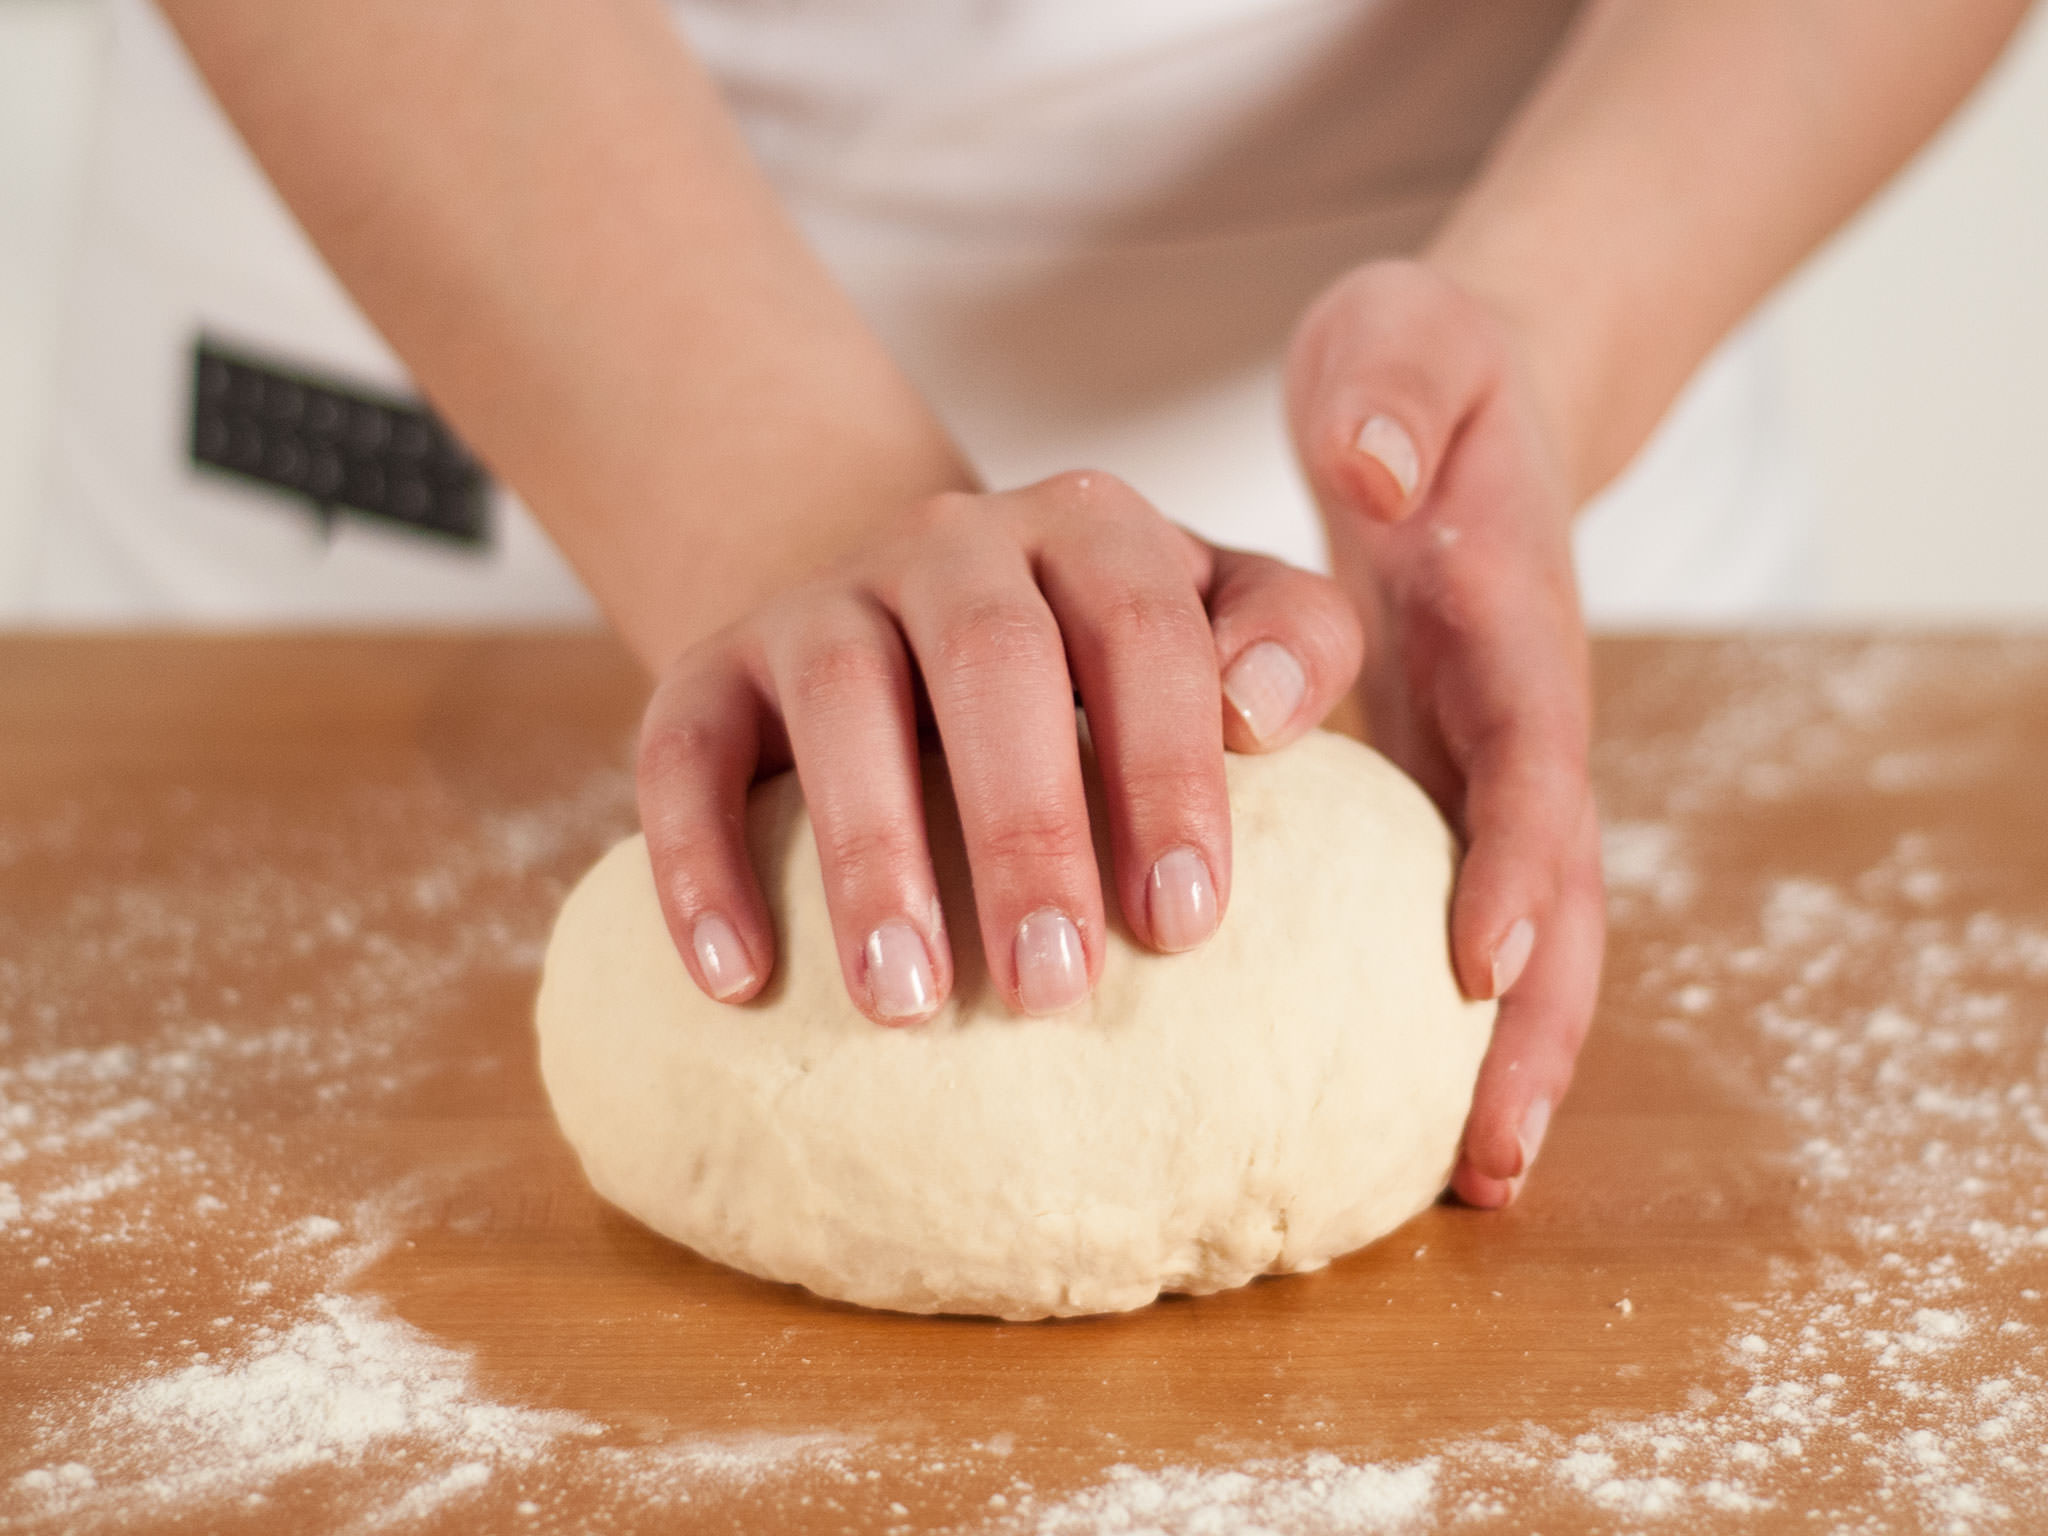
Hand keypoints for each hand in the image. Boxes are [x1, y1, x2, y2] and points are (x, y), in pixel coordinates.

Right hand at [636, 474, 1364, 1023]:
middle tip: (1053, 990)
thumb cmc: (1097, 663)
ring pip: (836, 696)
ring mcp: (819, 598)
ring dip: (870, 853)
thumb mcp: (1214, 622)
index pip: (1145, 627)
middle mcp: (952, 544)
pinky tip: (736, 979)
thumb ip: (1290, 646)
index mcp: (1092, 531)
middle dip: (1026, 827)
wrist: (909, 619)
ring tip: (905, 1000)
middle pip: (991, 658)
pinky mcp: (709, 668)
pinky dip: (699, 861)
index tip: (1182, 925)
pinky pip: (682, 750)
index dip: (1166, 770)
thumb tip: (1269, 715)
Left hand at [1285, 259, 1605, 1208]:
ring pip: (1527, 928)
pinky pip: (1453, 910)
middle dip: (1537, 1025)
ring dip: (1503, 1056)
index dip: (1516, 862)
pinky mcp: (1447, 789)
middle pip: (1557, 888)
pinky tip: (1394, 1105)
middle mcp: (1520, 718)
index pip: (1529, 756)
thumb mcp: (1398, 347)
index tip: (1478, 970)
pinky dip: (1448, 1012)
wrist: (1459, 403)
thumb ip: (1393, 391)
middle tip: (1483, 1158)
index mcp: (1513, 627)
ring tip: (1457, 1184)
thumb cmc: (1418, 378)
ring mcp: (1491, 765)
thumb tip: (1365, 468)